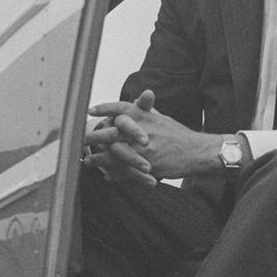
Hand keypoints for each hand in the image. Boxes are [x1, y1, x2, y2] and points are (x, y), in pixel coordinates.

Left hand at [87, 90, 217, 181]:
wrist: (196, 152)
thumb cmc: (179, 134)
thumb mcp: (161, 118)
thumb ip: (145, 111)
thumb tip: (133, 101)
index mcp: (144, 116)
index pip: (121, 108)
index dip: (104, 108)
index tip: (89, 110)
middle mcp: (142, 130)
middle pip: (111, 133)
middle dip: (93, 137)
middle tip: (79, 140)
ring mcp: (143, 149)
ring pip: (114, 154)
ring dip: (99, 159)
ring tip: (88, 161)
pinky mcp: (146, 166)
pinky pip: (125, 171)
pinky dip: (115, 175)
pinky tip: (107, 176)